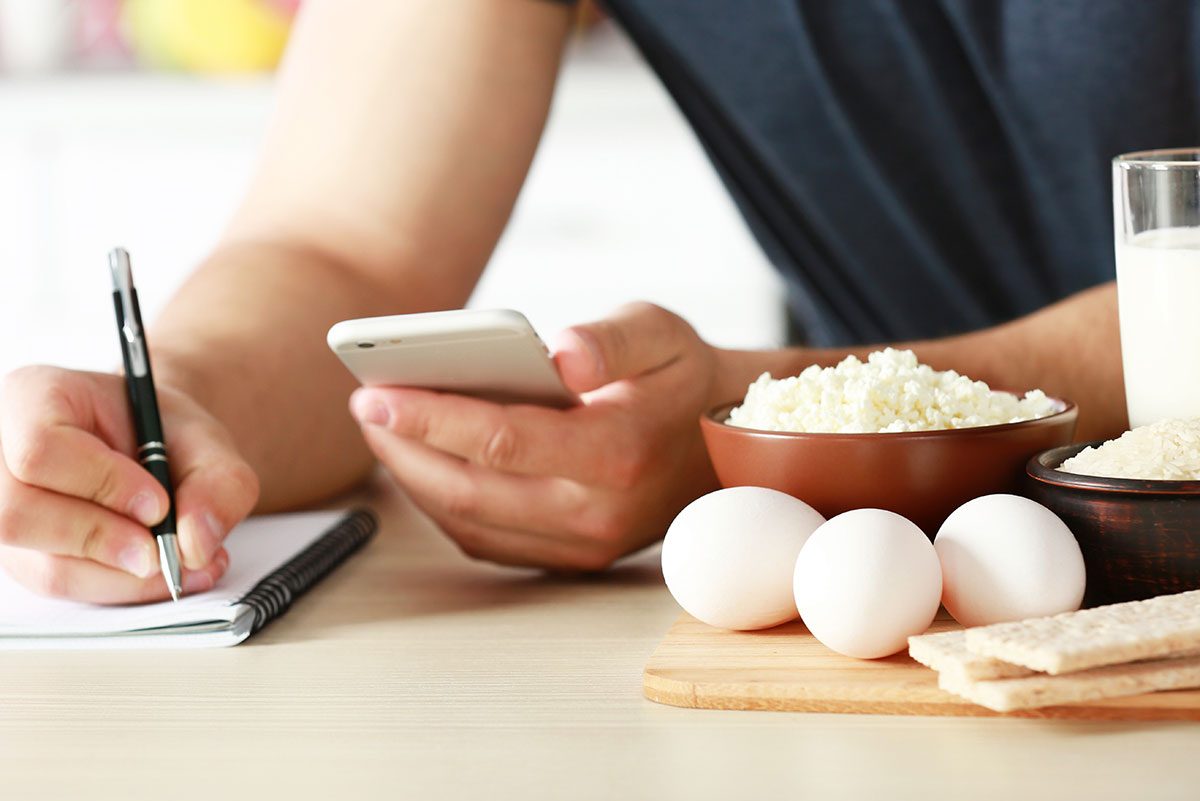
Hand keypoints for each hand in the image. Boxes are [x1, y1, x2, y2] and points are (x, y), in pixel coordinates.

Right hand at [0, 366, 259, 602]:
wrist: (159, 452)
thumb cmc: (167, 435)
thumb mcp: (208, 441)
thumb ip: (219, 483)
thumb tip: (195, 543)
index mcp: (33, 398)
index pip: (41, 448)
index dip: (102, 483)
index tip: (158, 505)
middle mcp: (3, 456)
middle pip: (20, 515)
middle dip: (103, 540)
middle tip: (164, 550)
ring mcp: (5, 512)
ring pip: (45, 565)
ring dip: (123, 575)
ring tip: (184, 563)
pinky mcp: (25, 556)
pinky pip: (65, 586)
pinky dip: (121, 587)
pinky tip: (163, 573)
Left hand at [349, 302, 720, 570]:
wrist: (722, 446)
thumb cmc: (680, 379)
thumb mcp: (661, 333)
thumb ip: (611, 339)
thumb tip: (561, 352)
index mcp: (619, 452)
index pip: (504, 440)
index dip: (431, 418)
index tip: (375, 394)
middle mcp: (598, 513)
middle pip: (471, 490)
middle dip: (404, 449)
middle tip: (364, 406)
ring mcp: (582, 545)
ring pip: (469, 523)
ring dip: (414, 479)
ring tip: (382, 431)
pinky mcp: (570, 559)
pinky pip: (486, 539)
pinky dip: (443, 505)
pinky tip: (421, 464)